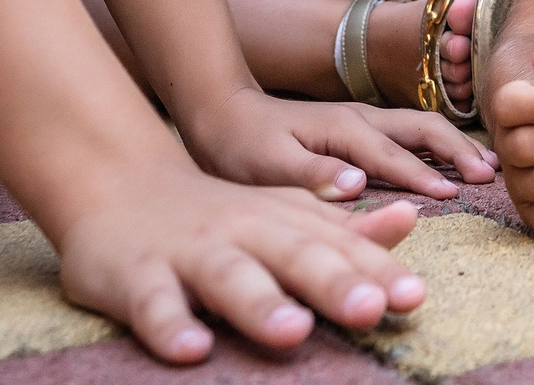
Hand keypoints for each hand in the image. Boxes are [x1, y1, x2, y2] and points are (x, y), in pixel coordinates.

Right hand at [53, 161, 425, 362]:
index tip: (414, 297)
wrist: (120, 184)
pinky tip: (192, 350)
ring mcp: (191, 253)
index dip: (377, 272)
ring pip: (229, 277)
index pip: (339, 247)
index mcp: (286, 221)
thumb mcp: (286, 215)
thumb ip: (345, 229)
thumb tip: (411, 220)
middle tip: (371, 309)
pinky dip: (171, 326)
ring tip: (294, 331)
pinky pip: (154, 305)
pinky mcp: (139, 277)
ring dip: (261, 304)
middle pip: (295, 256)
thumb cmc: (219, 214)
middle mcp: (245, 232)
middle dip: (334, 283)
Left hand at [181, 85, 496, 201]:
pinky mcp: (361, 127)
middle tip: (491, 174)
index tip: (454, 194)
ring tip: (487, 165)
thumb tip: (357, 184)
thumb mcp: (265, 165)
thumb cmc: (241, 146)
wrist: (223, 114)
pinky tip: (454, 160)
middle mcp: (361, 117)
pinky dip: (439, 143)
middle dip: (458, 149)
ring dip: (456, 143)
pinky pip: (410, 132)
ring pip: (422, 125)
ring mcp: (363, 119)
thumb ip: (311, 175)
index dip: (423, 175)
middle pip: (422, 127)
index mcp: (342, 127)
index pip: (392, 155)